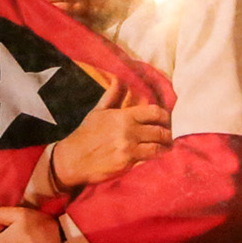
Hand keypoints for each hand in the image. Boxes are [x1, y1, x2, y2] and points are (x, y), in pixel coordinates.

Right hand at [52, 78, 170, 189]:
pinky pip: (148, 159)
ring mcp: (128, 148)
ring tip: (167, 147)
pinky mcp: (126, 163)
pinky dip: (155, 157)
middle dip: (167, 133)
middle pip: (159, 131)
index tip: (166, 120)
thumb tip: (117, 79)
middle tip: (169, 136)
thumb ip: (112, 95)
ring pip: (157, 146)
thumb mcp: (98, 111)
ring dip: (164, 147)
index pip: (153, 112)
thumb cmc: (86, 134)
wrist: (72, 158)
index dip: (164, 116)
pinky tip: (157, 156)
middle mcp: (128, 131)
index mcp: (123, 116)